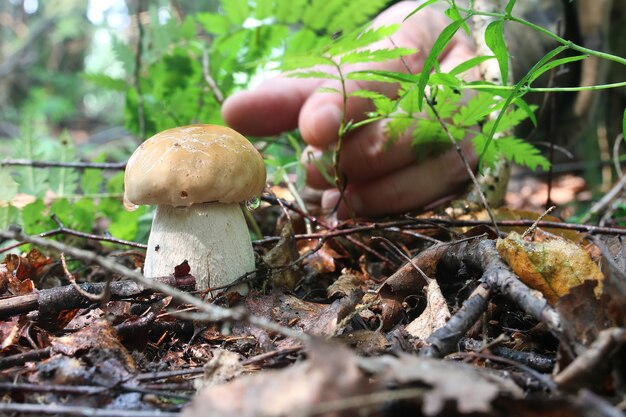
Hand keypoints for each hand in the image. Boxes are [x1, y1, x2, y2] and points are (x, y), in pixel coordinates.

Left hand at [222, 1, 478, 217]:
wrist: (431, 78)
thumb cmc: (373, 78)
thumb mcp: (330, 78)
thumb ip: (288, 97)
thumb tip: (233, 114)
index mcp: (417, 42)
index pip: (380, 74)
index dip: (344, 105)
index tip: (312, 130)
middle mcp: (454, 83)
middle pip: (413, 125)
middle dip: (358, 156)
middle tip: (316, 169)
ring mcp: (469, 129)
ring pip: (433, 165)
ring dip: (379, 190)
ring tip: (338, 196)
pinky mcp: (468, 169)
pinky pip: (439, 195)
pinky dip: (397, 207)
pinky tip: (364, 206)